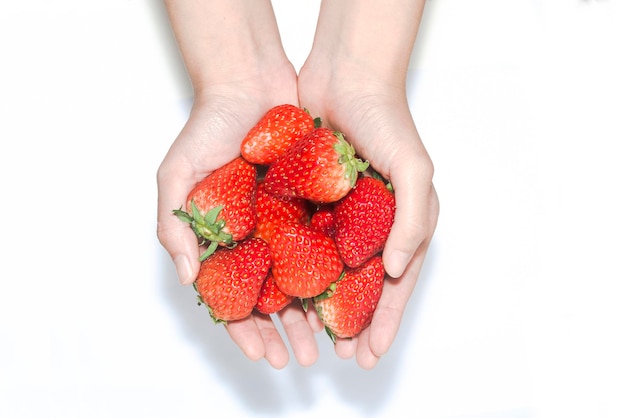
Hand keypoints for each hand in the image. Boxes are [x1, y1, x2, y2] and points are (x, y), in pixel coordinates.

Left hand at [298, 24, 438, 367]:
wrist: (345, 76)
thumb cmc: (388, 120)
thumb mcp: (414, 170)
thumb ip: (414, 221)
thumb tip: (397, 272)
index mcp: (402, 222)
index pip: (396, 283)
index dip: (387, 321)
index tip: (371, 354)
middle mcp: (372, 223)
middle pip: (364, 285)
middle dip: (356, 323)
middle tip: (341, 357)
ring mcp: (341, 214)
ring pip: (333, 271)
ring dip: (325, 305)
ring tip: (313, 336)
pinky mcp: (312, 201)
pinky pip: (305, 242)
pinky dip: (299, 269)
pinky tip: (287, 292)